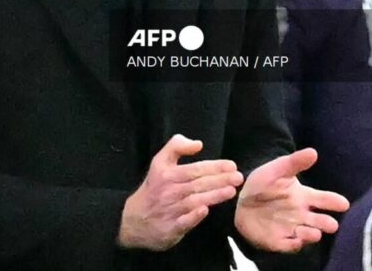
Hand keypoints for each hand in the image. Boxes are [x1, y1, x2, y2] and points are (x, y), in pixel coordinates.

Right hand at [118, 134, 243, 251]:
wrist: (133, 220)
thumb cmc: (153, 189)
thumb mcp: (159, 163)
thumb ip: (176, 147)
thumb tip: (197, 144)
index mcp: (166, 174)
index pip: (194, 169)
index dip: (214, 167)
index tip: (231, 165)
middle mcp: (168, 191)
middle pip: (197, 184)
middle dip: (219, 180)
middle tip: (238, 177)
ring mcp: (169, 210)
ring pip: (194, 201)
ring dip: (213, 196)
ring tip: (231, 191)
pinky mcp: (170, 228)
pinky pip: (183, 222)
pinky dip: (193, 216)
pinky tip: (205, 210)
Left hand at [234, 148, 349, 252]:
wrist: (240, 202)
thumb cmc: (263, 185)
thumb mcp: (276, 170)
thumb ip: (294, 163)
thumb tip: (313, 152)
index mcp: (304, 197)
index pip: (324, 199)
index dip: (334, 201)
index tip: (343, 203)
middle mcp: (302, 215)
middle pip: (320, 221)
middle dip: (326, 223)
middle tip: (332, 225)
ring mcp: (292, 228)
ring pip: (308, 234)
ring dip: (312, 235)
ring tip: (315, 233)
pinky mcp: (279, 240)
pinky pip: (289, 245)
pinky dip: (294, 244)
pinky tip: (296, 240)